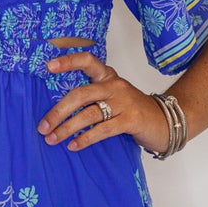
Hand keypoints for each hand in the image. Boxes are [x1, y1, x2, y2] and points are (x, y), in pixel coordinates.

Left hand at [37, 41, 173, 153]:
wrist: (165, 121)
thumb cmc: (132, 111)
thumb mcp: (112, 97)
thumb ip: (91, 98)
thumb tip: (56, 112)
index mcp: (108, 76)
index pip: (87, 61)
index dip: (68, 62)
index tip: (48, 67)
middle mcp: (115, 86)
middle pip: (80, 94)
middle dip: (58, 111)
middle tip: (43, 126)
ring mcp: (124, 102)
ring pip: (89, 114)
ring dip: (67, 128)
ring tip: (52, 139)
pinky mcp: (131, 120)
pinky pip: (102, 129)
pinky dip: (85, 139)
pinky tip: (73, 145)